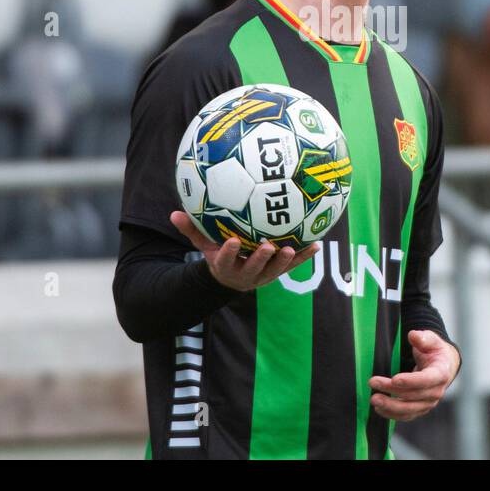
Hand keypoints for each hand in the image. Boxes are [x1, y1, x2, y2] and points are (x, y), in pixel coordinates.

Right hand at [169, 210, 320, 291]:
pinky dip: (305, 255)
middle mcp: (246, 275)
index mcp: (226, 266)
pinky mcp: (278, 273)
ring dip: (286, 261)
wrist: (232, 277)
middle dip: (260, 259)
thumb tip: (173, 213)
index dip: (229, 253)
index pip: (225, 261)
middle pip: (254, 269)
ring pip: (276, 271)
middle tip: (267, 246)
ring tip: (293, 248)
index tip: (232, 241)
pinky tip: (316, 243)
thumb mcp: (204, 245)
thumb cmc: (218, 253)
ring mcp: (264, 276)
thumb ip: (191, 230)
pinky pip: (293, 265)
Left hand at [368, 330, 460, 421]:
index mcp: (441, 373)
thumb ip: (423, 338)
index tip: (394, 379)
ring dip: (390, 406)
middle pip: (413, 395)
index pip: (426, 380)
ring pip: (409, 409)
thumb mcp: (431, 340)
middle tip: (373, 382)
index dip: (411, 381)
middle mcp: (436, 391)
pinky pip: (406, 416)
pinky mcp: (421, 409)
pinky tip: (379, 409)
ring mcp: (429, 402)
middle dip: (392, 390)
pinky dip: (392, 414)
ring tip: (373, 399)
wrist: (443, 366)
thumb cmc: (435, 351)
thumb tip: (413, 335)